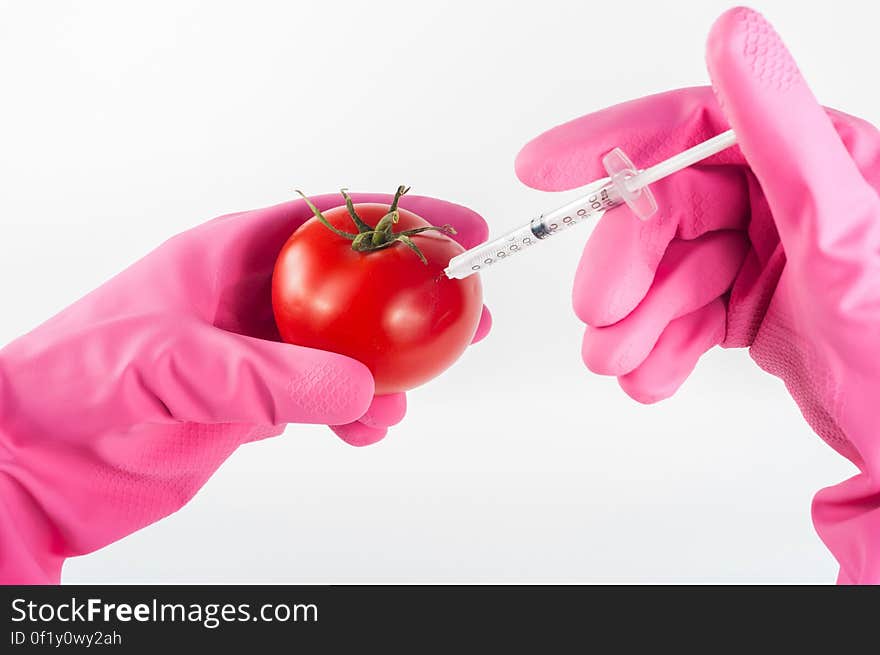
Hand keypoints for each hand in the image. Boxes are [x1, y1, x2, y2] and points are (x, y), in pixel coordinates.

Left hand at [0, 192, 489, 582]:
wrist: (34, 457)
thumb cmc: (75, 382)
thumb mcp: (172, 362)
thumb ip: (268, 375)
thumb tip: (361, 385)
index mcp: (228, 256)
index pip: (330, 221)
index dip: (400, 217)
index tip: (456, 230)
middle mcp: (248, 299)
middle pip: (352, 284)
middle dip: (411, 295)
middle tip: (465, 313)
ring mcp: (253, 353)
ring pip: (344, 348)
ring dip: (387, 367)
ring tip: (412, 390)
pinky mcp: (252, 404)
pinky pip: (322, 399)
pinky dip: (354, 412)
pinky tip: (367, 428)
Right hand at [515, 8, 879, 582]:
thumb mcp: (839, 225)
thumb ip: (780, 129)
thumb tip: (732, 34)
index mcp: (810, 155)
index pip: (691, 127)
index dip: (612, 144)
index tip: (544, 169)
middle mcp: (781, 197)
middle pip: (667, 214)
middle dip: (626, 271)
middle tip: (599, 317)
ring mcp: (761, 253)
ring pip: (667, 270)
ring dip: (635, 320)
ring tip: (621, 362)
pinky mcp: (748, 303)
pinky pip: (683, 313)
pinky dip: (659, 346)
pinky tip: (654, 376)